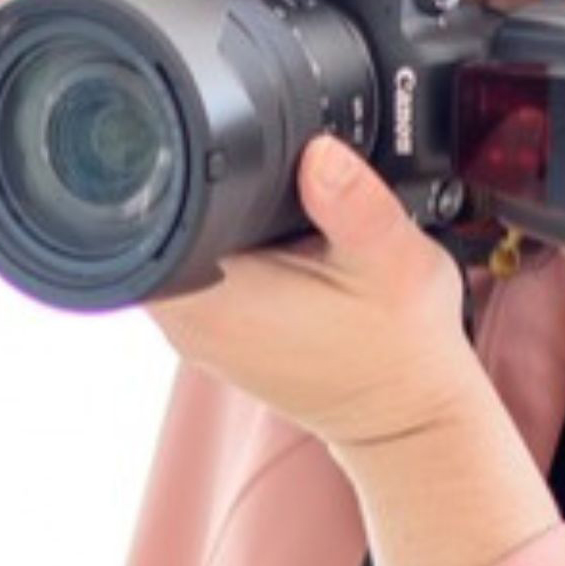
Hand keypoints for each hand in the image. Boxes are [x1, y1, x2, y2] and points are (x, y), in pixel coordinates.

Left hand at [145, 135, 498, 452]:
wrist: (409, 422)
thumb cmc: (402, 352)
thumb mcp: (395, 263)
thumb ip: (355, 202)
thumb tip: (319, 150)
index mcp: (215, 300)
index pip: (155, 212)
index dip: (180, 164)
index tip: (224, 144)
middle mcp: (189, 322)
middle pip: (157, 222)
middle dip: (200, 185)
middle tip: (269, 182)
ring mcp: (196, 335)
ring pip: (177, 246)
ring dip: (213, 219)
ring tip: (279, 218)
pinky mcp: (215, 337)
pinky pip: (197, 274)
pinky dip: (228, 251)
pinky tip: (275, 247)